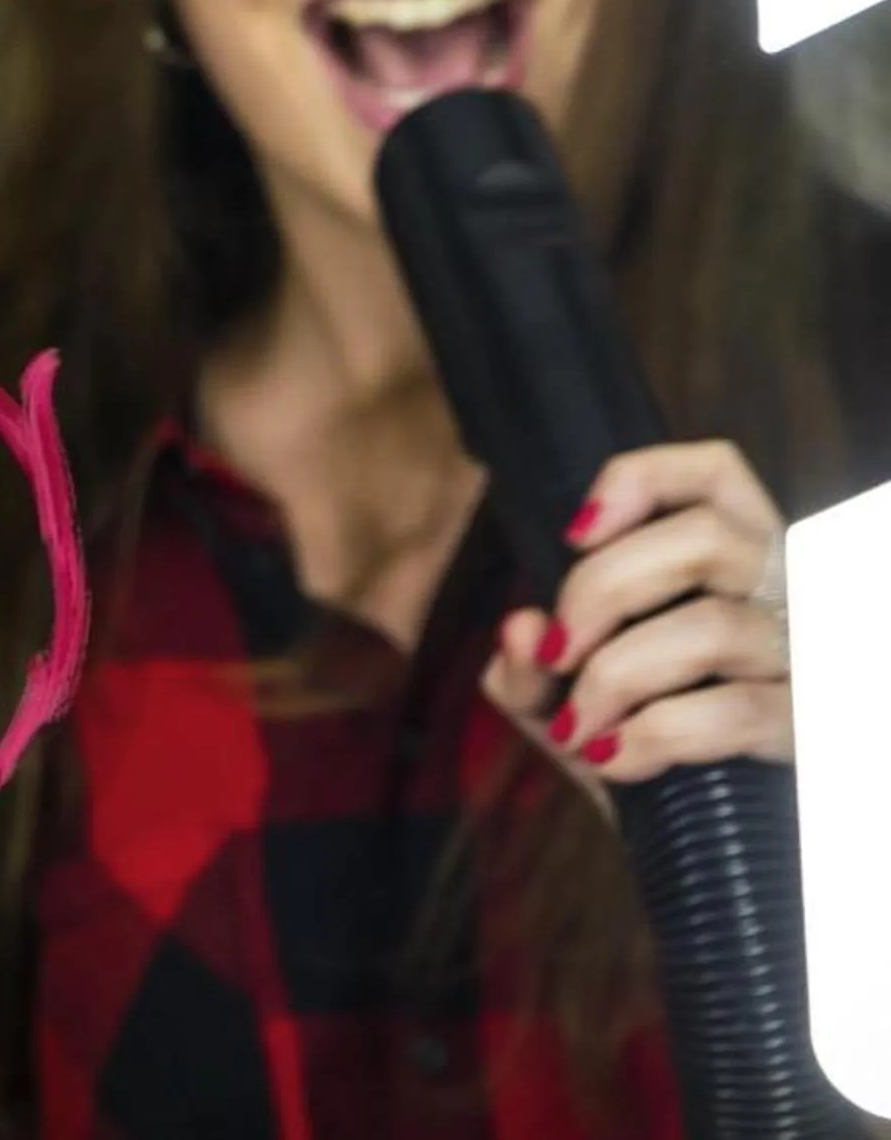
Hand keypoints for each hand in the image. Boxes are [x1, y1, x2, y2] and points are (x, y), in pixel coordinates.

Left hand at [480, 442, 790, 806]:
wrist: (716, 860)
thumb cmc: (646, 757)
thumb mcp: (570, 707)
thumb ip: (528, 668)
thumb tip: (521, 630)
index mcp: (736, 563)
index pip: (715, 474)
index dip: (642, 479)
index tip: (574, 532)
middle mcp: (786, 594)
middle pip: (702, 539)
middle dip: (600, 589)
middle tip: (554, 652)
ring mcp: (807, 659)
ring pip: (710, 626)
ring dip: (617, 675)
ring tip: (578, 727)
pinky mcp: (813, 728)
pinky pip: (734, 711)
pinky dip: (655, 734)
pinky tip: (613, 760)